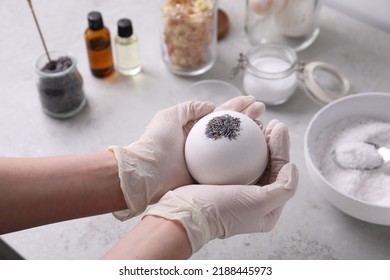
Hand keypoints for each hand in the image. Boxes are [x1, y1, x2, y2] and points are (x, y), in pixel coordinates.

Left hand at [109, 96, 264, 219]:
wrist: (147, 172)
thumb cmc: (155, 142)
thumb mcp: (169, 116)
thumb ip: (189, 107)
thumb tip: (210, 105)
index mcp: (194, 130)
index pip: (219, 115)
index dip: (236, 107)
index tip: (251, 101)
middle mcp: (204, 144)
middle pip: (230, 128)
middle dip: (247, 118)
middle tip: (262, 111)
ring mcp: (208, 160)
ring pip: (234, 146)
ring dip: (250, 135)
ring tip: (264, 126)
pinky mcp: (210, 176)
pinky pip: (231, 166)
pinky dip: (245, 158)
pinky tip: (258, 150)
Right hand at [144, 120, 298, 252]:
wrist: (185, 213)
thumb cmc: (223, 210)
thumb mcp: (260, 203)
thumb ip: (283, 187)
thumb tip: (292, 167)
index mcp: (268, 209)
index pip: (281, 173)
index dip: (282, 149)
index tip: (278, 128)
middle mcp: (254, 199)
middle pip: (268, 166)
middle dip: (272, 143)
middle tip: (272, 123)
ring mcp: (237, 190)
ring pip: (252, 161)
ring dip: (257, 142)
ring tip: (259, 124)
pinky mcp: (221, 182)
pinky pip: (234, 160)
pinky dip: (239, 146)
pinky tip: (238, 132)